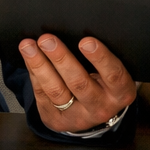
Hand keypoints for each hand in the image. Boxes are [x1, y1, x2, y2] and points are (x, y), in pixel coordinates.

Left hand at [20, 34, 138, 133]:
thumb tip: (79, 30)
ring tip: (28, 46)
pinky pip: (42, 95)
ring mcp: (77, 117)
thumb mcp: (113, 73)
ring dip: (40, 65)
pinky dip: (34, 74)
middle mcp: (100, 108)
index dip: (100, 58)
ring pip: (56, 90)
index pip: (113, 75)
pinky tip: (29, 58)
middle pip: (79, 82)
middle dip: (61, 58)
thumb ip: (103, 58)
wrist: (93, 112)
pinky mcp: (56, 120)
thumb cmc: (105, 82)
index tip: (86, 41)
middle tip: (47, 39)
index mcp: (121, 93)